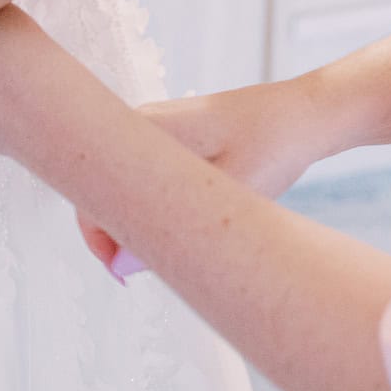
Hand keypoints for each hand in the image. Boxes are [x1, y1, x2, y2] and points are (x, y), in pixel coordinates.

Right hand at [77, 78, 322, 275]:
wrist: (301, 116)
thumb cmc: (270, 144)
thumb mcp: (228, 196)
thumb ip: (172, 232)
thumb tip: (120, 266)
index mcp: (144, 129)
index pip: (89, 186)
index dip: (94, 235)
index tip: (121, 274)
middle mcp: (139, 124)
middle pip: (100, 187)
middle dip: (112, 233)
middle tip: (140, 274)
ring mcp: (153, 132)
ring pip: (121, 186)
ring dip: (131, 222)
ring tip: (164, 255)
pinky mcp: (168, 142)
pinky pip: (140, 180)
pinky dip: (148, 209)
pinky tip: (176, 231)